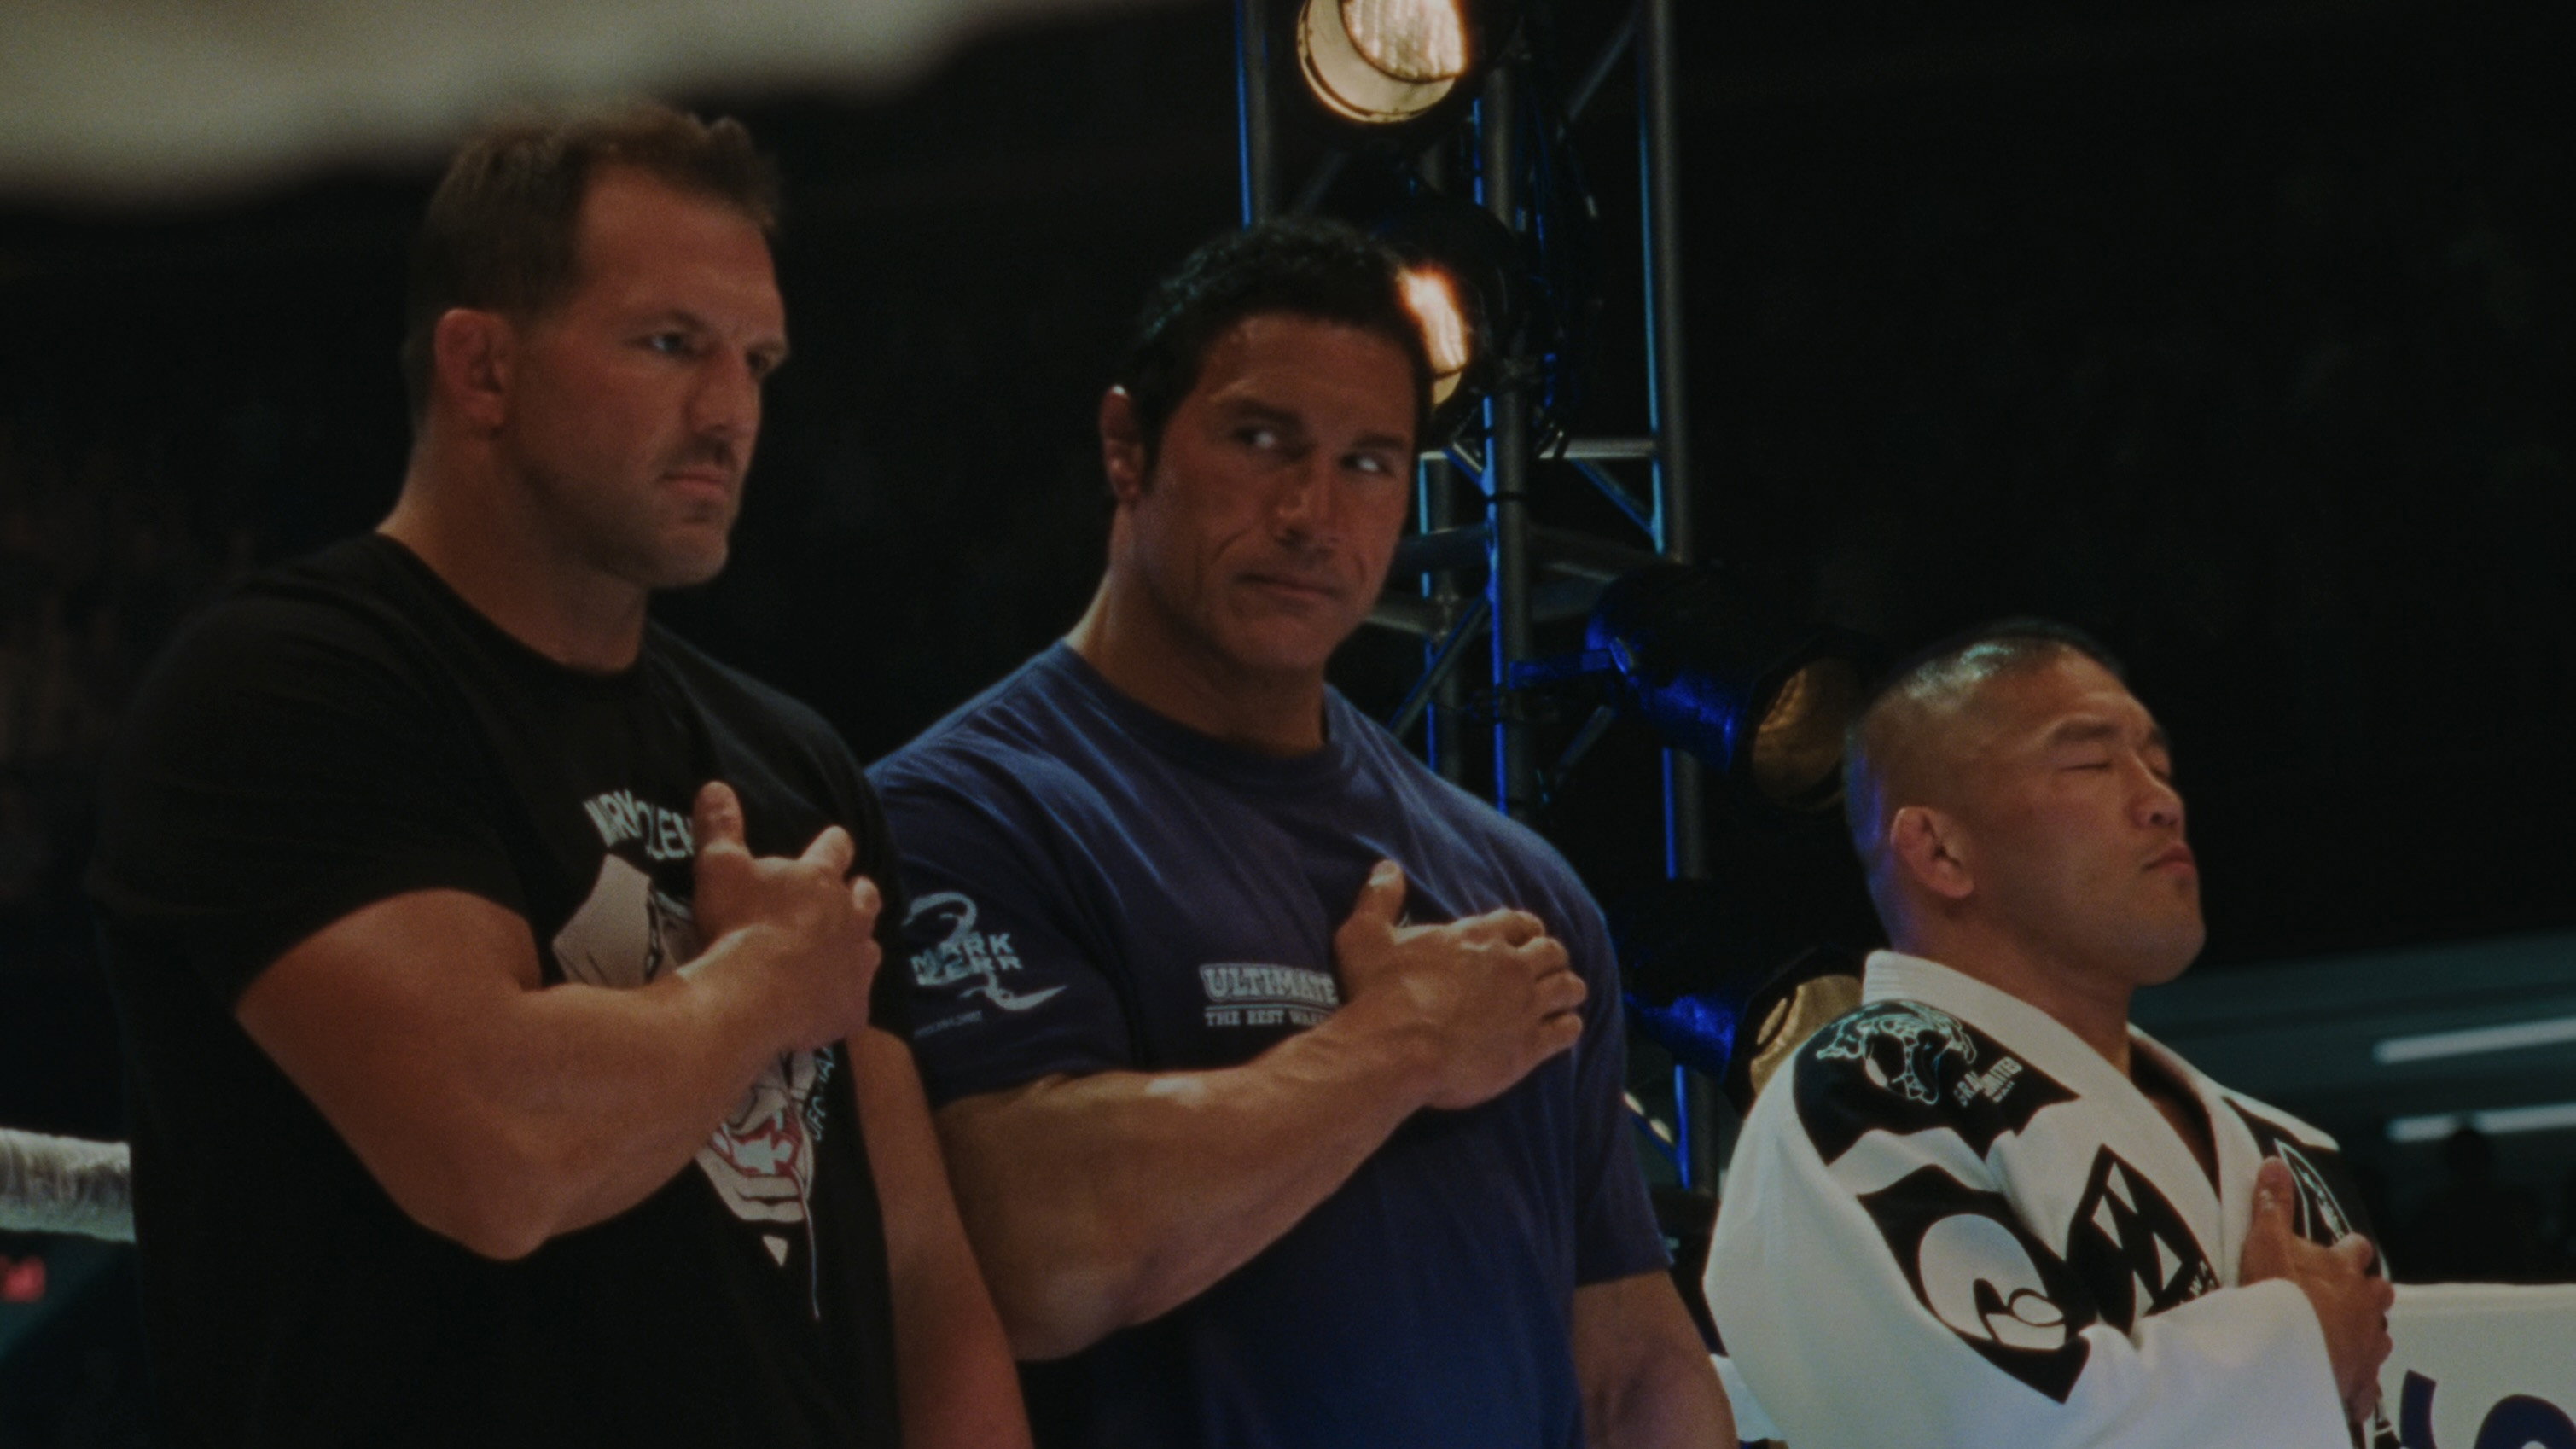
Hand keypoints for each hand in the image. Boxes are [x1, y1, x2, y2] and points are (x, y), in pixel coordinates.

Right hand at [689, 781, 882, 1052]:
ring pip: (870, 948)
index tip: (833, 841)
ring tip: (843, 952)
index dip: (833, 844)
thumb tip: (715, 785)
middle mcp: (851, 917)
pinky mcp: (854, 1010)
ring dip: (857, 947)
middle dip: (858, 893)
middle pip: (866, 896)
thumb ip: (720, 827)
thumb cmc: (737, 925)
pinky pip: (856, 1004)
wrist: (752, 997)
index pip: (836, 848)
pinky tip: (830, 1008)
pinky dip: (844, 1002)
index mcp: (821, 879)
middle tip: (850, 894)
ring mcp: (857, 965)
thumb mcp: (719, 868)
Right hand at [1332, 861, 1585, 1110]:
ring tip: (1563, 997)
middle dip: (1551, 958)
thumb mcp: (1365, 936)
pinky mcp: (1530, 1046)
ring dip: (1567, 990)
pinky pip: (1568, 1031)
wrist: (1398, 1049)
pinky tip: (1563, 1030)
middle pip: (1552, 952)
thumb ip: (1379, 899)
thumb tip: (1387, 867)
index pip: (1520, 922)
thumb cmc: (1379, 994)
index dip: (1525, 930)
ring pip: (1569, 988)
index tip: (1524, 939)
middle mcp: (1510, 966)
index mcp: (1478, 937)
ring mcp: (1525, 1006)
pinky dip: (1569, 1027)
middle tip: (1544, 969)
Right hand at [2238, 1157, 2393, 1423]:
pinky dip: (2355, 1371)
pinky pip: (2366, 1374)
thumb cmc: (2279, 1301)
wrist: (2289, 1362)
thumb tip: (2275, 1163)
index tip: (2338, 1251)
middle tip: (2337, 1294)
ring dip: (2361, 1329)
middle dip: (2363, 1291)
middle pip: (2378, 1291)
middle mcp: (2367, 1304)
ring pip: (2376, 1331)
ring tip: (2334, 1334)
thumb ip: (2272, 1206)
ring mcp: (2370, 1343)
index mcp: (2345, 1269)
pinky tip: (2337, 1372)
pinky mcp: (2365, 1379)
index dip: (2348, 1250)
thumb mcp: (2266, 1246)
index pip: (2357, 1249)